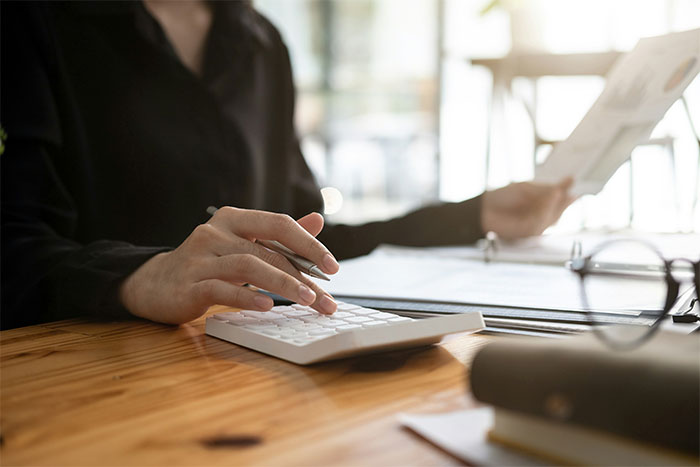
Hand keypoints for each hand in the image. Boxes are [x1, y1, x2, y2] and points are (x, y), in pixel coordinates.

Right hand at [119, 208, 338, 324]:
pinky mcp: (188, 285)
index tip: (332, 267)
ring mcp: (199, 258)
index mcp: (233, 219)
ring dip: (283, 285)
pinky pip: (221, 289)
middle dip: (303, 277)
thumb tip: (317, 220)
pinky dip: (247, 298)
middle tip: (325, 300)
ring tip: (306, 301)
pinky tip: (267, 306)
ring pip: (248, 266)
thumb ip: (278, 235)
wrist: (155, 284)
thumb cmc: (207, 264)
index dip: (309, 243)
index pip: (279, 224)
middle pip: (268, 251)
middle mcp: (215, 233)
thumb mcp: (243, 244)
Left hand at [481, 178, 574, 238]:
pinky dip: (543, 215)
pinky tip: (544, 206)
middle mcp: (540, 217)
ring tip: (555, 193)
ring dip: (554, 206)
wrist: (483, 210)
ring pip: (552, 219)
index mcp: (541, 205)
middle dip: (564, 201)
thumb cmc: (502, 198)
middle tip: (566, 190)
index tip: (572, 180)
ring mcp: (534, 227)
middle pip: (559, 212)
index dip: (566, 191)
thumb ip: (546, 189)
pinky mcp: (527, 235)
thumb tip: (568, 183)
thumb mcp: (526, 188)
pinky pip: (540, 226)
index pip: (559, 200)